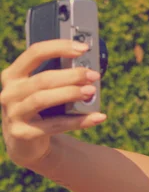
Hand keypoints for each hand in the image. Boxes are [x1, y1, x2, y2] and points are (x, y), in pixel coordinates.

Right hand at [0, 39, 105, 168]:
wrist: (25, 143)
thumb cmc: (40, 110)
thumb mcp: (43, 91)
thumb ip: (59, 79)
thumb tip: (89, 70)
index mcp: (13, 75)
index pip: (35, 53)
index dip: (59, 47)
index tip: (83, 48)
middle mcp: (9, 92)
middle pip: (43, 79)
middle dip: (71, 75)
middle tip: (94, 75)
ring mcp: (13, 113)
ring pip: (43, 99)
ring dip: (70, 93)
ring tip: (92, 91)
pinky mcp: (22, 133)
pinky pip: (55, 125)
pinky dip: (78, 121)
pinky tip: (97, 117)